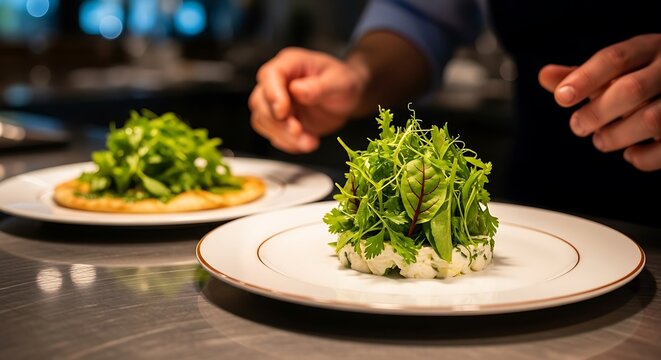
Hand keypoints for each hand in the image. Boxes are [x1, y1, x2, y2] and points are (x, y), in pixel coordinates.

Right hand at [248, 47, 365, 152]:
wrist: (346, 98)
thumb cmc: (343, 82)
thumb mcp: (339, 81)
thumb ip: (319, 86)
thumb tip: (297, 90)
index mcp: (290, 63)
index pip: (270, 75)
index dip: (273, 95)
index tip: (283, 112)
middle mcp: (278, 82)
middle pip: (260, 101)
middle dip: (278, 122)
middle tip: (299, 132)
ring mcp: (276, 102)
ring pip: (263, 121)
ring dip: (283, 136)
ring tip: (310, 142)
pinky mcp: (280, 121)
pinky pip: (273, 134)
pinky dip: (288, 143)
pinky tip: (306, 143)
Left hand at [539, 34, 660, 170]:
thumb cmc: (645, 79)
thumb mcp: (618, 71)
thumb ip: (582, 76)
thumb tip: (544, 76)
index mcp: (648, 49)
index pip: (615, 58)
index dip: (585, 78)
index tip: (561, 98)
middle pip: (632, 89)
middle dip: (596, 113)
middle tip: (577, 126)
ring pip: (651, 120)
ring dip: (616, 136)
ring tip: (601, 140)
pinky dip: (643, 157)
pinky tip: (631, 153)